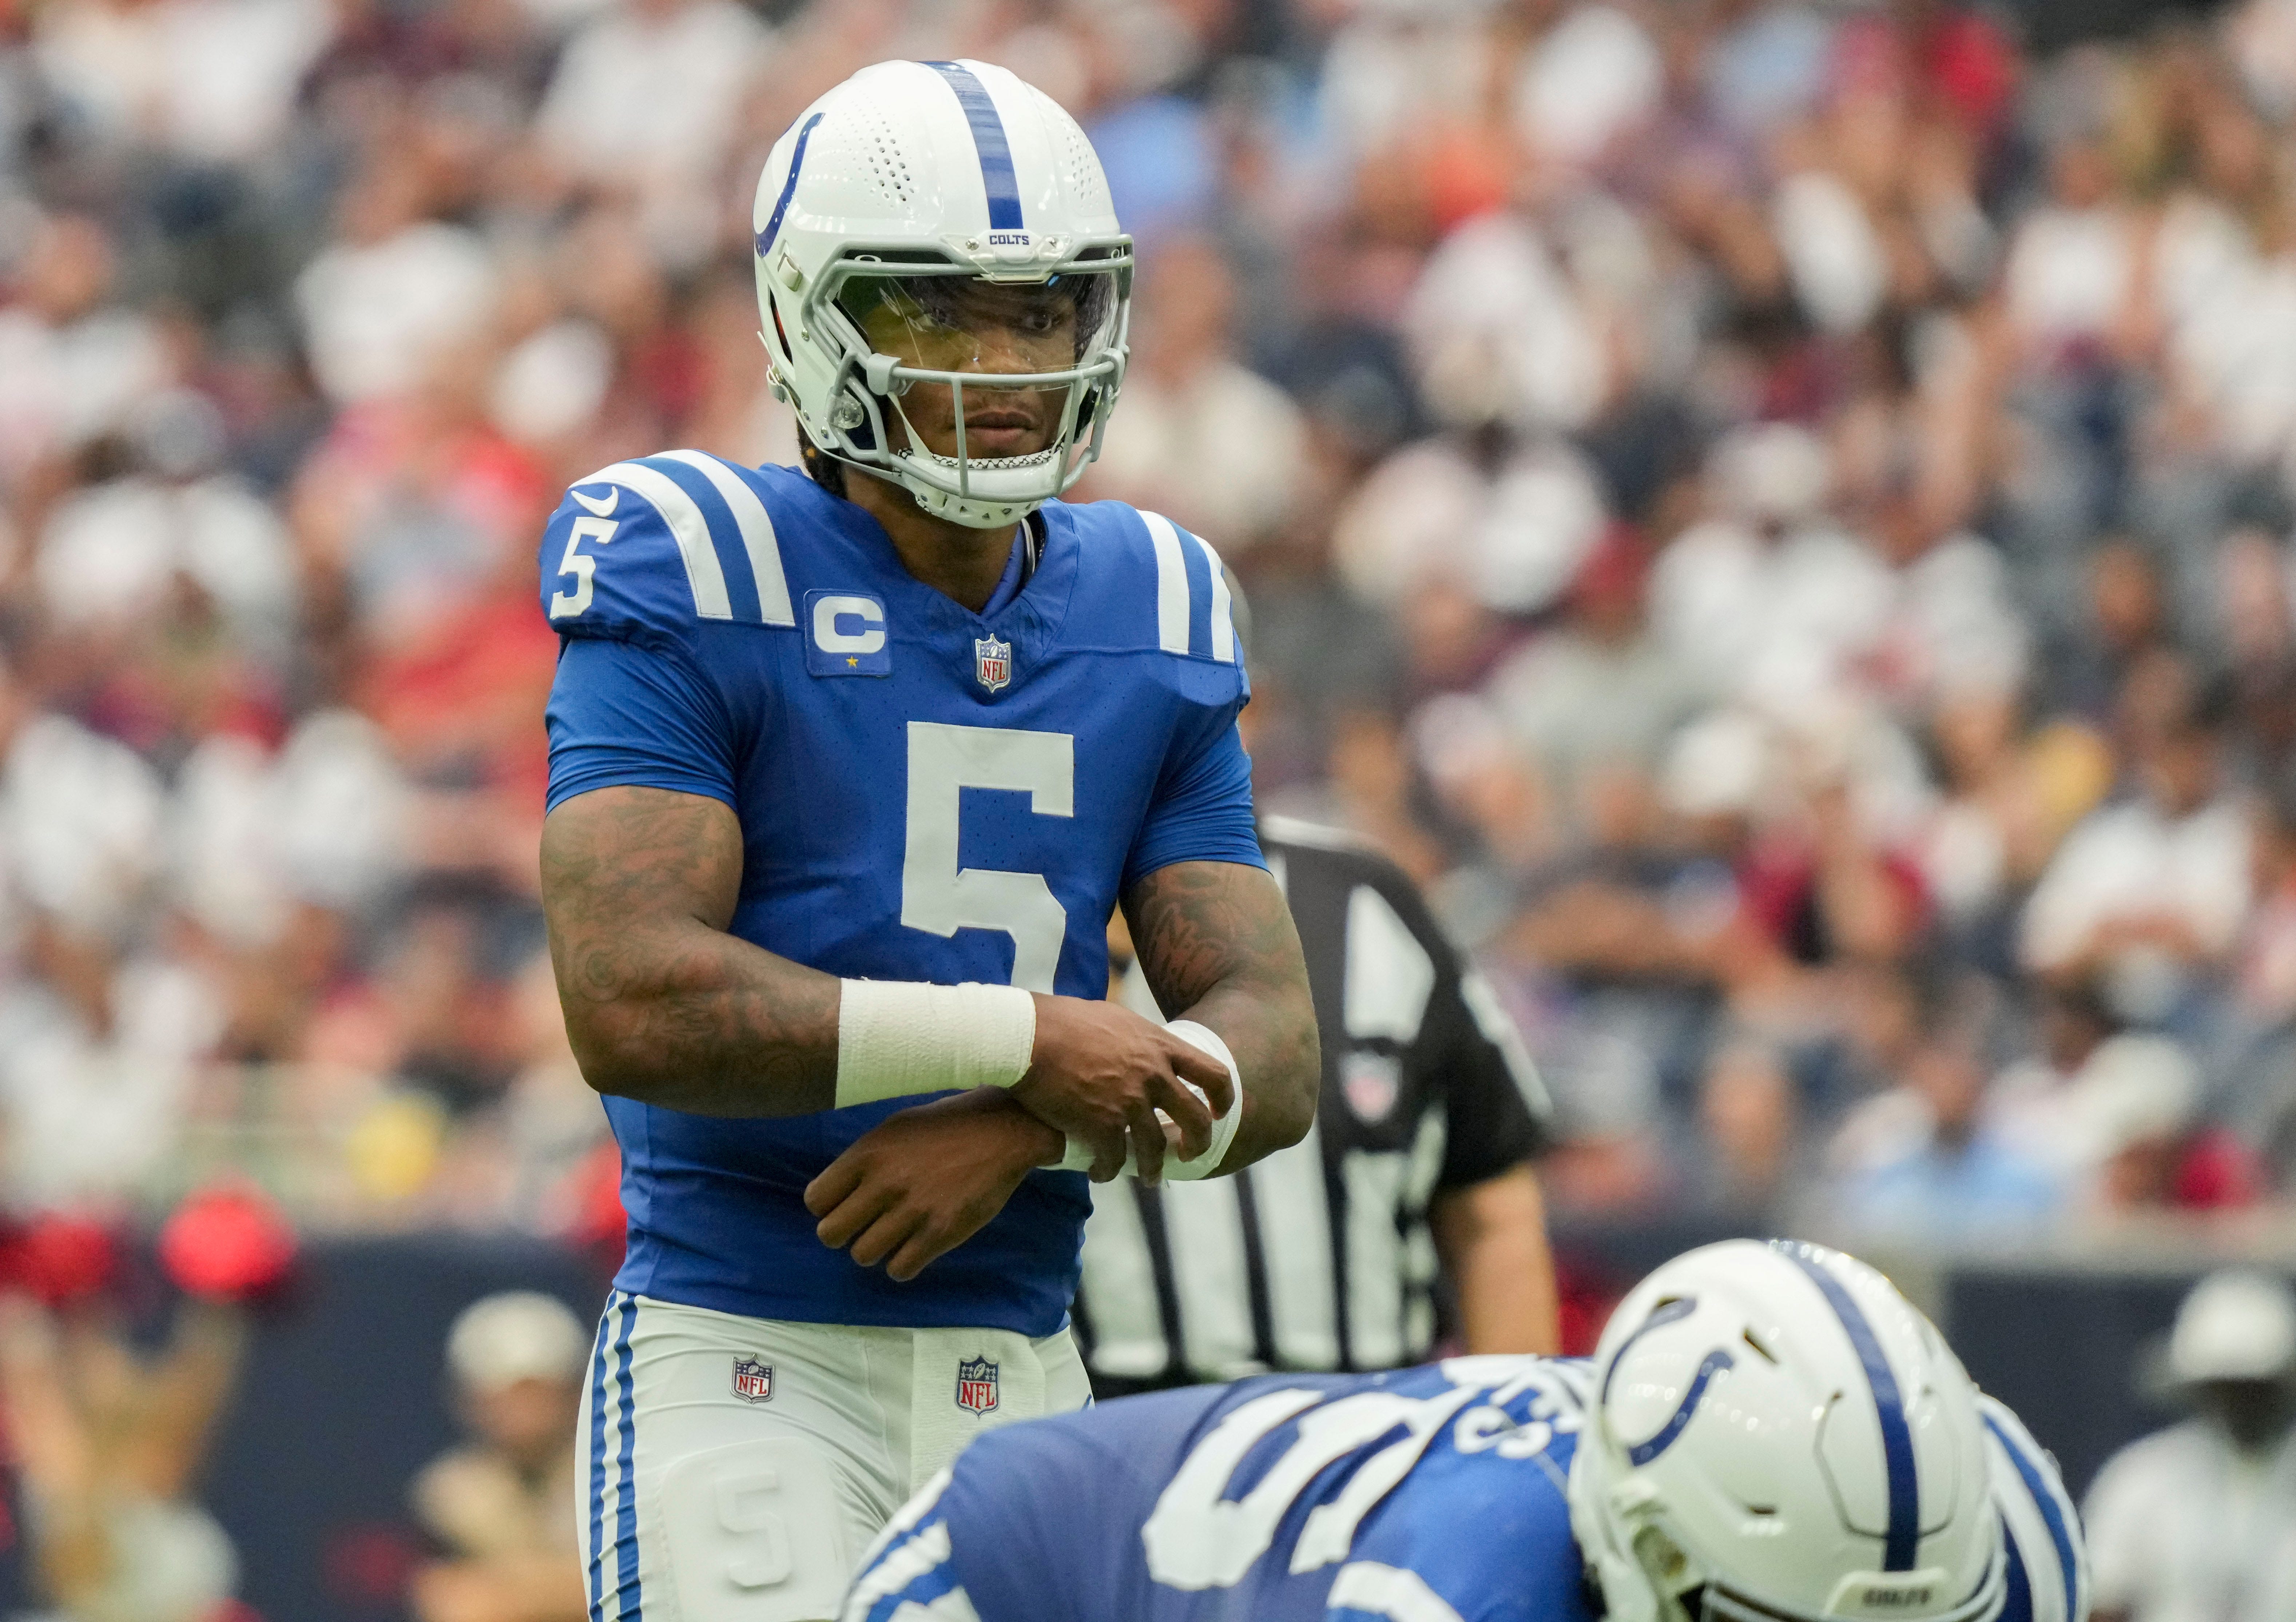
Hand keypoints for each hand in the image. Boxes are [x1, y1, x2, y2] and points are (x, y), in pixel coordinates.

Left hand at [804, 1089, 1062, 1281]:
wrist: (1003, 1129)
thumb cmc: (946, 1124)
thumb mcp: (894, 1128)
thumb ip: (864, 1160)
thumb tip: (838, 1194)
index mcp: (868, 1153)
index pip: (816, 1199)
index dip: (828, 1206)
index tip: (846, 1203)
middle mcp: (884, 1183)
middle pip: (830, 1234)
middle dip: (844, 1233)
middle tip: (864, 1224)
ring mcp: (913, 1211)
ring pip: (862, 1255)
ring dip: (875, 1249)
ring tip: (894, 1234)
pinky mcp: (941, 1233)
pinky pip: (900, 1269)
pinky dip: (902, 1263)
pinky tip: (914, 1246)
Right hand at [1012, 995, 1232, 1183]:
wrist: (1028, 1036)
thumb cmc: (1064, 1022)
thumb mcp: (1116, 1019)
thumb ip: (1141, 1040)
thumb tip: (1150, 1047)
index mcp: (1160, 1046)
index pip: (1213, 1073)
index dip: (1222, 1098)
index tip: (1216, 1112)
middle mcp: (1152, 1075)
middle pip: (1195, 1119)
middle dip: (1198, 1143)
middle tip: (1189, 1155)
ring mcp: (1128, 1102)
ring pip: (1154, 1149)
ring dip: (1153, 1169)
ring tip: (1149, 1178)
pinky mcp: (1101, 1125)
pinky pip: (1114, 1160)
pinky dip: (1108, 1171)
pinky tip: (1100, 1173)